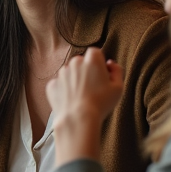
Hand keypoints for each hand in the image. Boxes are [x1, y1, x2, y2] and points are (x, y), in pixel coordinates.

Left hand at [46, 48, 122, 164]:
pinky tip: (71, 100)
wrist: (78, 119)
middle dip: (86, 70)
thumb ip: (117, 71)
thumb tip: (110, 63)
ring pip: (69, 72)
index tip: (102, 75)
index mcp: (92, 60)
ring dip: (74, 79)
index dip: (99, 63)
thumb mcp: (118, 87)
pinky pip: (59, 84)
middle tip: (92, 88)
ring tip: (82, 96)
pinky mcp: (52, 85)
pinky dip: (64, 90)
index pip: (95, 53)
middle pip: (81, 62)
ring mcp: (61, 74)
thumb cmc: (101, 103)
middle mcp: (74, 63)